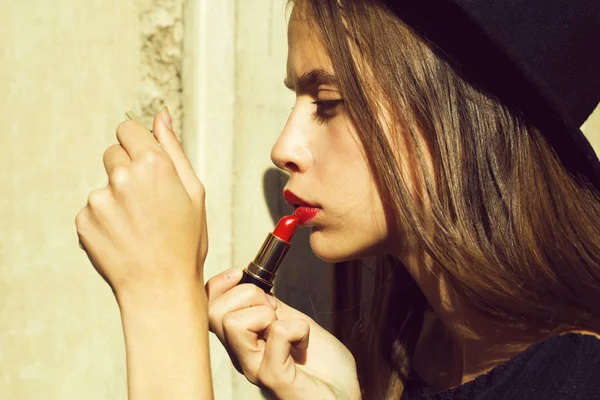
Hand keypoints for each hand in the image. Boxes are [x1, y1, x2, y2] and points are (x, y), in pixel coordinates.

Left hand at [75, 109, 207, 297]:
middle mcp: (123, 177)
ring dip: (116, 199)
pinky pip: (91, 210)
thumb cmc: (185, 242)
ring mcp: (100, 200)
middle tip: (147, 204)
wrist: (161, 287)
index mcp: (153, 164)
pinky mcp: (84, 220)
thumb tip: (161, 116)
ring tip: (138, 226)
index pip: (127, 130)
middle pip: (113, 154)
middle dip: (126, 171)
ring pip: (103, 186)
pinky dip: (104, 221)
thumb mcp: (193, 192)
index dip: (137, 146)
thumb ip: (173, 149)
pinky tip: (124, 238)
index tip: (145, 165)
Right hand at [206, 269, 360, 399]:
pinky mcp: (275, 378)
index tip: (241, 276)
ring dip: (267, 313)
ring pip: (234, 323)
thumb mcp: (294, 325)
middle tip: (274, 310)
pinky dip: (297, 328)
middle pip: (215, 312)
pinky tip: (303, 344)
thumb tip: (255, 286)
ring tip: (288, 329)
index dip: (220, 285)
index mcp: (243, 341)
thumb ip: (273, 309)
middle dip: (247, 295)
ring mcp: (256, 368)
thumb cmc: (325, 369)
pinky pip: (276, 334)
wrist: (344, 397)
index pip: (208, 308)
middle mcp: (242, 357)